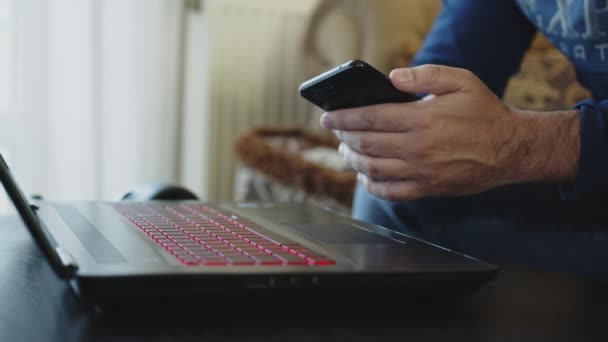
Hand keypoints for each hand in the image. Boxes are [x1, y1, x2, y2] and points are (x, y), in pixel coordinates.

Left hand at [321, 64, 579, 200]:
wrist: (512, 149)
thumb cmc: (484, 112)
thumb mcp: (461, 81)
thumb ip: (425, 76)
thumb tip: (392, 76)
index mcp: (422, 119)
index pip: (370, 117)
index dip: (344, 117)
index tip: (328, 117)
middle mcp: (417, 148)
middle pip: (367, 144)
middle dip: (344, 137)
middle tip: (334, 132)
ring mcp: (421, 172)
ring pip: (373, 169)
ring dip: (353, 160)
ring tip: (345, 151)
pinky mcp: (428, 189)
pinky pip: (391, 192)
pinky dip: (372, 185)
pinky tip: (365, 176)